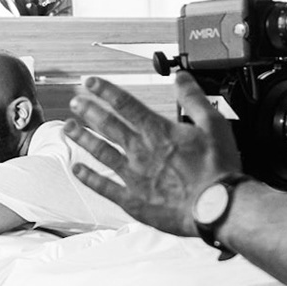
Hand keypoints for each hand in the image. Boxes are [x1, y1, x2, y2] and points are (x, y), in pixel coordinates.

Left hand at [64, 72, 241, 237]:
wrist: (216, 207)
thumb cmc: (217, 170)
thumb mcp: (213, 124)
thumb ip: (194, 99)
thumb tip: (182, 78)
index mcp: (158, 132)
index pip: (125, 104)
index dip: (104, 90)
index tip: (90, 83)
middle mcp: (140, 151)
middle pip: (108, 125)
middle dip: (89, 111)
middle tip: (75, 102)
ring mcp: (133, 176)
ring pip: (101, 152)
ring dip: (83, 138)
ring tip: (68, 128)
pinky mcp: (133, 200)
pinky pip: (104, 187)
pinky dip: (88, 177)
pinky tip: (77, 169)